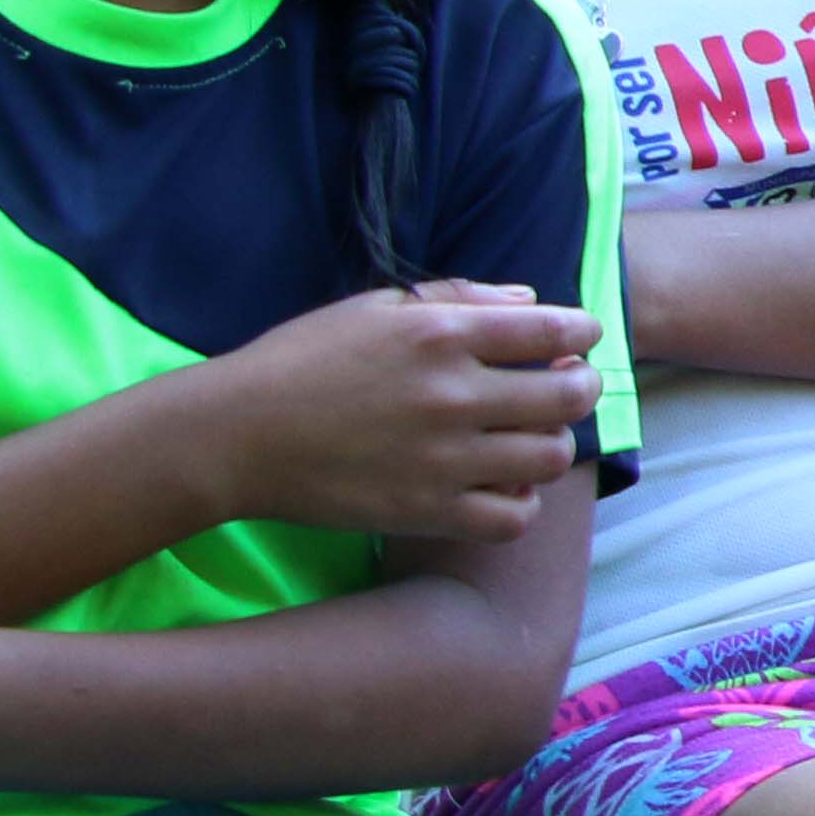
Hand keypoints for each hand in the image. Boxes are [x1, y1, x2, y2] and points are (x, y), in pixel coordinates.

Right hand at [195, 282, 605, 544]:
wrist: (233, 436)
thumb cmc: (300, 362)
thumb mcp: (376, 308)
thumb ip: (460, 297)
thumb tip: (532, 302)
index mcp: (442, 335)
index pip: (557, 330)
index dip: (581, 334)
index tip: (573, 341)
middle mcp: (452, 396)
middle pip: (570, 396)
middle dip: (579, 387)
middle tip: (562, 386)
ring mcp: (443, 459)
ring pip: (552, 458)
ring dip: (550, 444)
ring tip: (524, 436)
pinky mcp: (426, 511)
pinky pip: (514, 518)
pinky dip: (520, 502)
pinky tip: (499, 484)